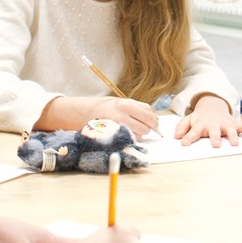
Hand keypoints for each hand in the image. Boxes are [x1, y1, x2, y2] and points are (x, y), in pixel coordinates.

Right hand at [37, 96, 158, 138]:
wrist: (86, 112)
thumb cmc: (108, 107)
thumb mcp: (124, 102)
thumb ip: (140, 109)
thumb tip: (155, 121)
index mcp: (126, 105)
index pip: (149, 115)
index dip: (154, 122)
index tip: (155, 125)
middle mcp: (122, 116)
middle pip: (146, 128)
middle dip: (147, 129)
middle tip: (141, 127)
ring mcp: (116, 127)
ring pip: (138, 136)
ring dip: (138, 135)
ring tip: (130, 129)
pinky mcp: (112, 136)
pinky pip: (129, 140)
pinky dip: (130, 139)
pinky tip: (124, 134)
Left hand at [175, 94, 241, 146]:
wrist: (212, 105)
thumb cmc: (200, 118)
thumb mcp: (188, 120)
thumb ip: (182, 127)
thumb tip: (176, 137)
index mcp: (201, 124)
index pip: (194, 131)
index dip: (189, 137)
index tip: (184, 143)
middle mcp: (214, 124)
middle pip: (214, 130)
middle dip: (215, 137)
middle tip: (215, 145)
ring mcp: (226, 124)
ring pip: (230, 129)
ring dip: (233, 135)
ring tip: (235, 143)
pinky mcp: (235, 123)